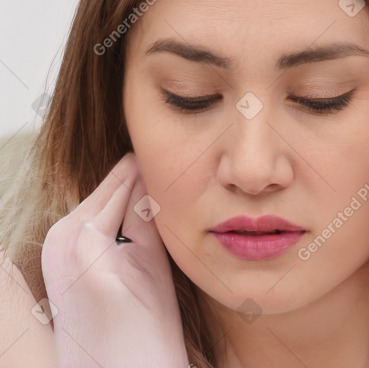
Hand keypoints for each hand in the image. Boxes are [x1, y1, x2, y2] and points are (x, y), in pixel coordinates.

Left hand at [41, 152, 188, 367]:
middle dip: (142, 187)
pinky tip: (141, 231)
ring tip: (161, 215)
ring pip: (106, 202)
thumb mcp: (153, 261)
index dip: (156, 170)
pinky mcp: (60, 259)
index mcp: (80, 233)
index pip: (124, 175)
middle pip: (112, 187)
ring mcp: (55, 248)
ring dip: (133, 204)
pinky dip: (120, 220)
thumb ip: (147, 209)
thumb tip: (151, 169)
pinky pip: (97, 221)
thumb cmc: (144, 332)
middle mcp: (58, 235)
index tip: (181, 168)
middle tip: (177, 193)